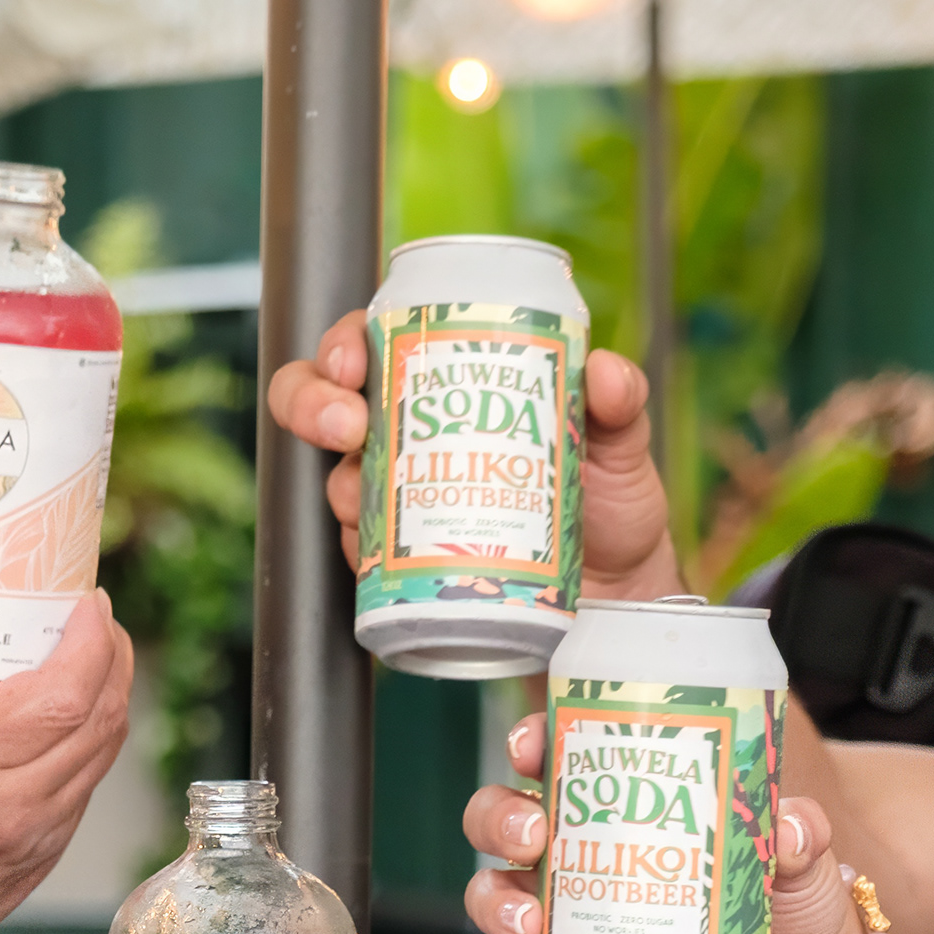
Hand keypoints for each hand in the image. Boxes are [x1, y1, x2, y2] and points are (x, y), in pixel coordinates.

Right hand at [0, 594, 135, 933]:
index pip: (65, 693)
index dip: (93, 637)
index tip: (85, 596)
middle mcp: (12, 809)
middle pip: (103, 715)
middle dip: (112, 652)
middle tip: (90, 610)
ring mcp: (35, 840)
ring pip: (105, 752)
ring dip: (111, 693)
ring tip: (90, 649)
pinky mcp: (41, 861)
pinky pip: (87, 785)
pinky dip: (92, 738)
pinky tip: (72, 710)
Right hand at [262, 314, 687, 601]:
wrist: (617, 590)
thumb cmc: (608, 499)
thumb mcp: (622, 441)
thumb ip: (620, 401)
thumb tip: (606, 374)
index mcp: (450, 385)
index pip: (377, 343)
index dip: (342, 343)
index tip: (353, 361)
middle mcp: (413, 436)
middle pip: (327, 403)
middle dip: (312, 404)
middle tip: (346, 427)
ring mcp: (403, 499)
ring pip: (334, 478)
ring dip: (337, 483)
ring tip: (367, 498)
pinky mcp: (407, 559)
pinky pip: (361, 551)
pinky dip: (361, 548)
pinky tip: (383, 549)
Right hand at [462, 751, 864, 933]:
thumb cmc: (791, 901)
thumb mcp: (803, 860)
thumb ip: (802, 835)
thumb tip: (789, 824)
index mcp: (624, 803)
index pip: (559, 756)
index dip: (528, 742)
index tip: (531, 748)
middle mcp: (585, 853)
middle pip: (507, 822)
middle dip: (500, 822)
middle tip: (533, 836)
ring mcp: (577, 919)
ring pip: (502, 899)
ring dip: (498, 909)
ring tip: (529, 928)